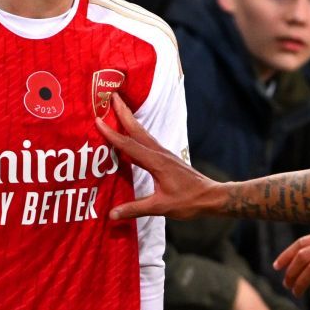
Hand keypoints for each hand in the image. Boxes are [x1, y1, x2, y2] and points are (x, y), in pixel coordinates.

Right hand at [98, 94, 224, 220]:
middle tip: (112, 95)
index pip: (129, 145)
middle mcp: (159, 153)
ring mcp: (164, 154)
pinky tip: (132, 134)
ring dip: (130, 119)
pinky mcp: (166, 158)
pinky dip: (136, 133)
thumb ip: (135, 209)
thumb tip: (112, 214)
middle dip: (124, 112)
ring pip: (143, 133)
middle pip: (137, 129)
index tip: (98, 119)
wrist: (212, 197)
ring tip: (118, 108)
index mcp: (156, 162)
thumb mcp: (161, 207)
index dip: (112, 133)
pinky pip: (147, 141)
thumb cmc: (189, 201)